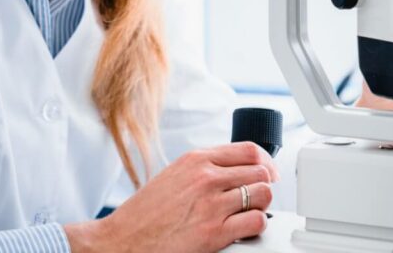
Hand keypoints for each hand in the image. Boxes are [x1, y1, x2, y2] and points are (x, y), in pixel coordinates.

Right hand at [65, 142, 278, 252]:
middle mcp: (206, 178)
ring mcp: (212, 204)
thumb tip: (235, 169)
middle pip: (260, 172)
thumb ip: (204, 168)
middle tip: (257, 197)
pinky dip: (256, 226)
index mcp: (196, 160)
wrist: (124, 241)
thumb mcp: (174, 175)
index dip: (266, 163)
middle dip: (263, 185)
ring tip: (249, 213)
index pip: (249, 151)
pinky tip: (244, 229)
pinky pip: (256, 222)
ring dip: (261, 205)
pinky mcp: (215, 232)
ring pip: (262, 195)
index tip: (268, 173)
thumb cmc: (145, 213)